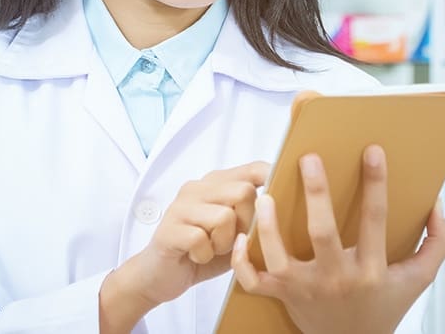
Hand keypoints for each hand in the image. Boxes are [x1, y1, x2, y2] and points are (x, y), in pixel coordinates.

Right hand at [102, 162, 268, 323]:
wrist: (160, 276)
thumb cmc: (203, 251)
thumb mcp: (236, 232)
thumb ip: (254, 215)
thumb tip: (283, 206)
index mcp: (216, 184)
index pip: (253, 169)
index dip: (273, 177)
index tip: (284, 189)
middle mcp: (197, 188)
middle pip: (243, 192)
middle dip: (246, 223)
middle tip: (231, 240)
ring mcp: (180, 206)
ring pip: (224, 217)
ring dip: (225, 243)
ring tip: (212, 249)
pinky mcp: (168, 229)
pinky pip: (202, 239)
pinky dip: (205, 255)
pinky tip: (197, 256)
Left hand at [231, 146, 444, 333]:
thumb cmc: (386, 303)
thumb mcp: (420, 277)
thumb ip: (438, 240)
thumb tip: (436, 202)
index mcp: (372, 270)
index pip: (375, 220)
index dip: (376, 184)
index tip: (373, 151)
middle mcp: (337, 278)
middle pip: (322, 233)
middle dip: (316, 194)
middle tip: (308, 158)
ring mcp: (305, 289)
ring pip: (280, 256)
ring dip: (270, 226)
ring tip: (267, 195)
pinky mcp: (283, 295)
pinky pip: (254, 281)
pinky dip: (242, 261)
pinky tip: (242, 236)